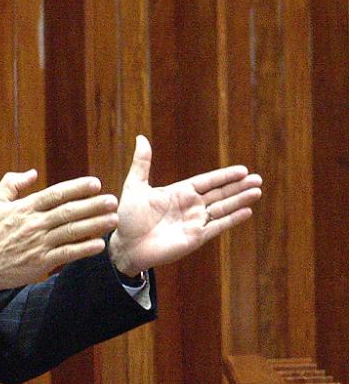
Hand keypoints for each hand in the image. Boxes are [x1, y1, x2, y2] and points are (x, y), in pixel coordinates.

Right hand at [0, 170, 118, 305]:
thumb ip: (12, 183)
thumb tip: (33, 173)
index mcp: (24, 208)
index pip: (55, 194)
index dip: (77, 188)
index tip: (96, 183)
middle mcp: (33, 224)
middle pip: (68, 212)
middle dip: (93, 205)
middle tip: (113, 200)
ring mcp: (38, 244)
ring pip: (71, 232)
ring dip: (94, 225)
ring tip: (112, 219)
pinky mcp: (40, 263)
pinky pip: (67, 254)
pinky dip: (84, 249)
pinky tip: (99, 244)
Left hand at [108, 135, 262, 275]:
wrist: (125, 246)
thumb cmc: (128, 218)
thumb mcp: (134, 186)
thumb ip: (141, 164)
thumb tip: (141, 138)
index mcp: (178, 192)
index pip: (207, 182)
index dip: (224, 176)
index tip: (243, 170)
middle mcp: (189, 206)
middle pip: (219, 193)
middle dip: (238, 186)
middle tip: (258, 178)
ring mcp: (194, 222)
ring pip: (222, 208)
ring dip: (240, 200)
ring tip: (257, 191)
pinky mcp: (195, 237)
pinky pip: (217, 226)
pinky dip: (232, 219)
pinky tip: (247, 211)